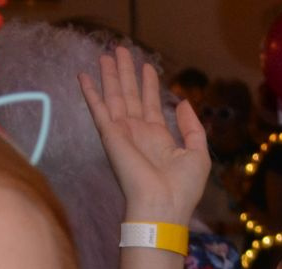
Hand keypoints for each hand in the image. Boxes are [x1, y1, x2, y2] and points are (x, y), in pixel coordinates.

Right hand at [79, 47, 209, 223]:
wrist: (162, 205)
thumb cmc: (183, 187)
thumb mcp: (198, 153)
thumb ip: (192, 127)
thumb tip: (182, 102)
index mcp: (159, 138)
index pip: (151, 105)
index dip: (149, 85)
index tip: (146, 66)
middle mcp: (139, 133)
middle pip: (131, 96)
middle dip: (126, 73)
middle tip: (121, 49)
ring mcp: (123, 133)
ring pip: (115, 96)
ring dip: (111, 75)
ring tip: (107, 53)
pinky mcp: (110, 135)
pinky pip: (98, 109)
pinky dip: (90, 92)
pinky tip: (83, 75)